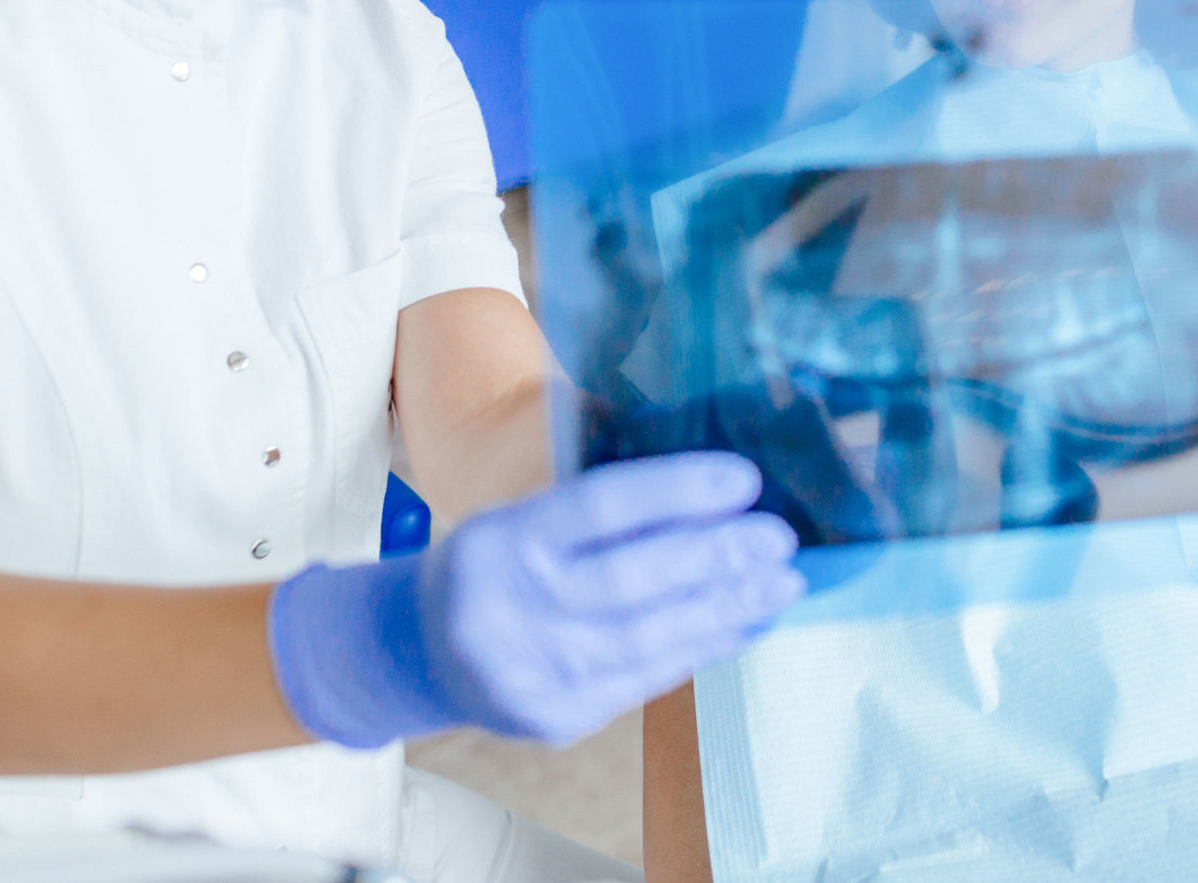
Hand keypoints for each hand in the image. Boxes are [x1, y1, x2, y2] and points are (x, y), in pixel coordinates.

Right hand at [269, 451, 802, 748]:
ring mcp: (534, 673)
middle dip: (716, 558)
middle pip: (631, 583)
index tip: (744, 480)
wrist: (417, 652)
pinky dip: (704, 646)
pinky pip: (647, 679)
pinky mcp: (558, 718)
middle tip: (778, 538)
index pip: (601, 507)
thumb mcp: (519, 516)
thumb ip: (597, 507)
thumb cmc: (490, 565)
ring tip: (781, 582)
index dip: (678, 491)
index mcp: (503, 541)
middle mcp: (513, 610)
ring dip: (726, 608)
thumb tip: (708, 492)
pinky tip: (745, 621)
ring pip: (648, 640)